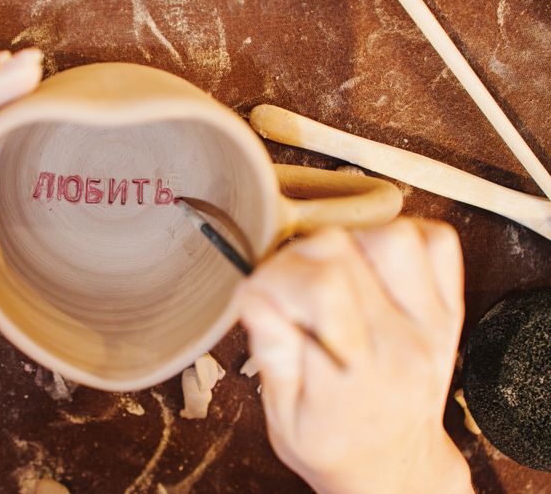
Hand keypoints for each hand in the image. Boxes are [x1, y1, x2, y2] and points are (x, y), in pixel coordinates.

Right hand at [239, 219, 472, 493]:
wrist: (394, 467)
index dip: (269, 281)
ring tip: (333, 276)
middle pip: (342, 252)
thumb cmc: (332, 444)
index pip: (313, 289)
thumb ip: (272, 357)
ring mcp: (429, 324)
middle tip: (287, 289)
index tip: (255, 298)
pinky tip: (372, 265)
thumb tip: (255, 296)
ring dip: (350, 244)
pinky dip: (401, 239)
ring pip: (391, 237)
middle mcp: (399, 345)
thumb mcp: (284, 419)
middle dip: (297, 260)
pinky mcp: (448, 310)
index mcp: (353, 378)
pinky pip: (438, 243)